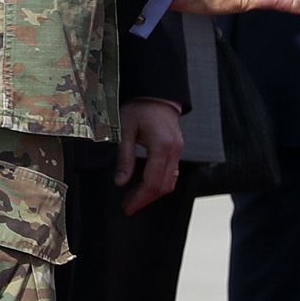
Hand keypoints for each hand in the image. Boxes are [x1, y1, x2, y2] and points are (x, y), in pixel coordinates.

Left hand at [115, 99, 182, 214]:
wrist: (156, 92)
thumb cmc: (138, 108)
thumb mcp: (125, 130)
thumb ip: (125, 157)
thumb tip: (120, 183)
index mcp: (162, 146)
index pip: (153, 182)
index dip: (139, 198)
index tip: (126, 208)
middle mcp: (175, 150)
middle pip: (164, 186)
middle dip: (146, 199)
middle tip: (128, 207)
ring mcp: (179, 149)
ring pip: (171, 181)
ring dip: (153, 193)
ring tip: (134, 199)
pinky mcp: (177, 148)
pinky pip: (172, 172)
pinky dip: (160, 183)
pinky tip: (145, 186)